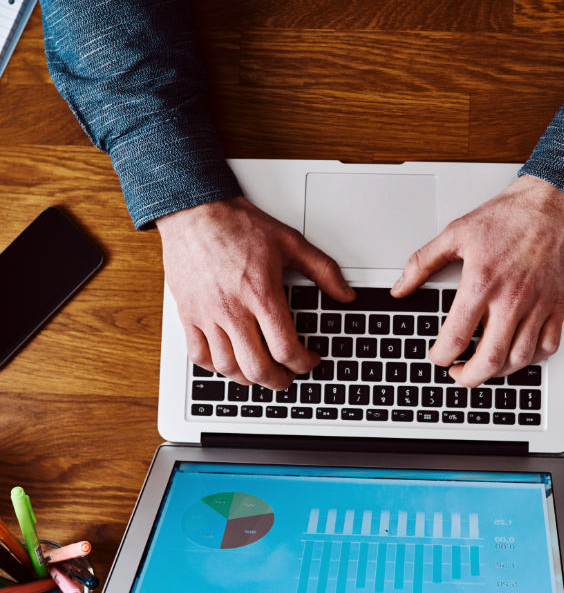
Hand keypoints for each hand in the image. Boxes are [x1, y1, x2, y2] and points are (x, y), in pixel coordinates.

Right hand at [156, 196, 353, 388]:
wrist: (195, 212)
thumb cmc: (239, 225)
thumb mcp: (290, 242)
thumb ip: (323, 270)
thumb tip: (346, 294)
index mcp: (261, 294)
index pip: (285, 348)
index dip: (303, 363)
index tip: (309, 359)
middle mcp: (232, 309)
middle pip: (257, 367)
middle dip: (279, 380)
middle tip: (288, 376)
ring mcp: (206, 314)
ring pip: (227, 367)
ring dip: (249, 378)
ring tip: (262, 371)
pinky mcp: (187, 314)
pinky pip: (198, 356)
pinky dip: (216, 368)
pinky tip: (229, 362)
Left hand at [391, 175, 563, 387]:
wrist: (555, 204)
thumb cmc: (509, 216)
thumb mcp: (457, 232)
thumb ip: (423, 263)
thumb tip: (400, 288)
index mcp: (481, 283)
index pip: (455, 338)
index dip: (440, 357)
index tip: (437, 357)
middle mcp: (511, 299)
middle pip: (489, 360)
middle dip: (468, 377)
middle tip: (458, 374)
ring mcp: (538, 305)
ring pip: (519, 359)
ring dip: (498, 373)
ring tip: (483, 366)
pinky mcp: (558, 305)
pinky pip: (547, 347)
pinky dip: (531, 360)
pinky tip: (517, 355)